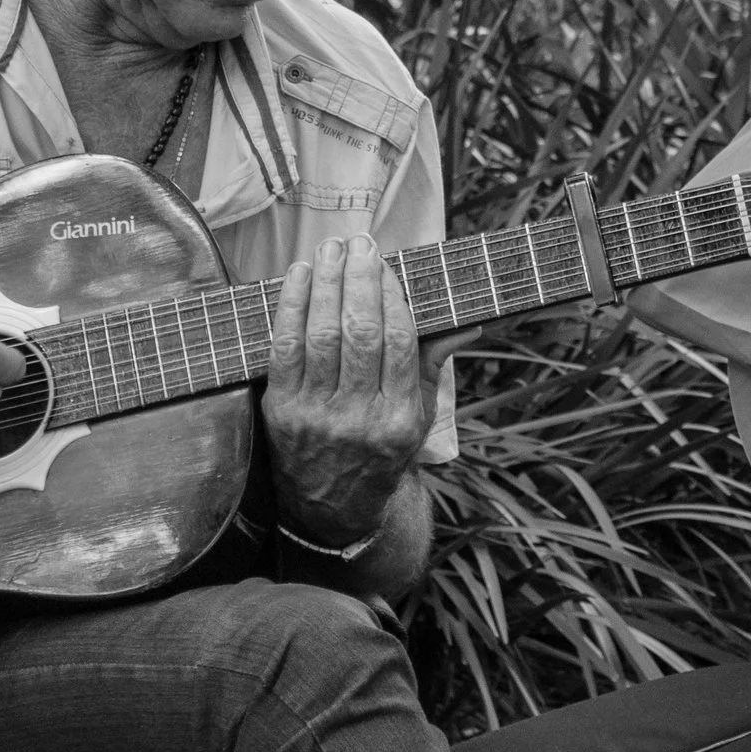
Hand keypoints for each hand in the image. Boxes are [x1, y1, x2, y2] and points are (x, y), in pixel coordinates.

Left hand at [263, 234, 440, 546]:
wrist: (332, 508)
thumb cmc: (381, 453)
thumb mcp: (419, 419)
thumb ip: (436, 366)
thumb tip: (469, 320)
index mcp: (400, 417)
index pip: (399, 341)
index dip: (392, 295)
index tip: (388, 263)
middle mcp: (360, 417)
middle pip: (360, 333)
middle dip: (360, 279)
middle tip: (359, 242)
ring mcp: (317, 415)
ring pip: (322, 335)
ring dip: (325, 283)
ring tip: (329, 250)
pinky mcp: (281, 411)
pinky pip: (284, 349)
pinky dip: (290, 307)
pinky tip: (298, 277)